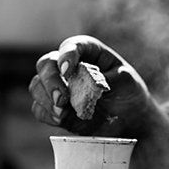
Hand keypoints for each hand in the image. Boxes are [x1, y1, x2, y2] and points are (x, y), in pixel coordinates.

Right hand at [30, 35, 152, 136]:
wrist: (131, 123)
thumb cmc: (130, 95)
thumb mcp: (126, 81)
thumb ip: (104, 78)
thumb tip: (82, 84)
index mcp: (88, 52)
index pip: (71, 46)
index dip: (66, 55)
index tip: (68, 71)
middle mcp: (69, 67)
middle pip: (46, 64)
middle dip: (50, 79)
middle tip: (61, 98)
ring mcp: (60, 88)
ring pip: (37, 85)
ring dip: (45, 98)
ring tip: (62, 113)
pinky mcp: (55, 109)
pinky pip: (39, 108)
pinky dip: (45, 113)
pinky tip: (59, 119)